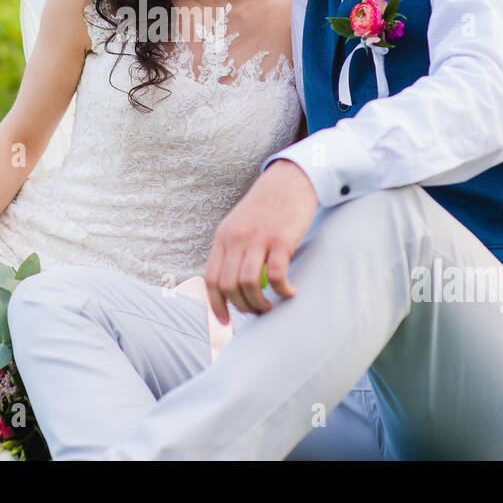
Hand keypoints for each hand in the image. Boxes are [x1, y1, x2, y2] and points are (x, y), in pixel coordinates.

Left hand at [204, 159, 318, 324]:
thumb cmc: (267, 207)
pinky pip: (276, 276)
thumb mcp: (240, 224)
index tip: (224, 322)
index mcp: (223, 236)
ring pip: (248, 284)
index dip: (215, 305)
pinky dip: (282, 290)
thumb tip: (231, 285)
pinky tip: (290, 292)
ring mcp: (258, 238)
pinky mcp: (281, 239)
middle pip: (228, 286)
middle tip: (257, 312)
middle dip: (241, 307)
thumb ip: (233, 249)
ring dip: (259, 304)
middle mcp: (237, 238)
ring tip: (271, 306)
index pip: (211, 279)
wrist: (291, 179)